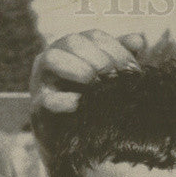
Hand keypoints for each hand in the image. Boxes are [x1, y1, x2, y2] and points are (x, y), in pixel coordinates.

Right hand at [29, 29, 145, 112]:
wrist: (75, 140)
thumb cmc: (94, 101)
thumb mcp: (111, 78)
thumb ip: (122, 58)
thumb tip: (137, 40)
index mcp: (74, 49)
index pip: (94, 36)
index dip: (115, 49)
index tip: (132, 68)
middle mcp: (55, 58)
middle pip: (73, 41)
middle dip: (98, 58)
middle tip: (114, 76)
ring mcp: (42, 81)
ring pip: (51, 58)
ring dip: (78, 68)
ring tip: (95, 83)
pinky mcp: (38, 108)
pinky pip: (45, 98)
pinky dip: (65, 100)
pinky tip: (81, 103)